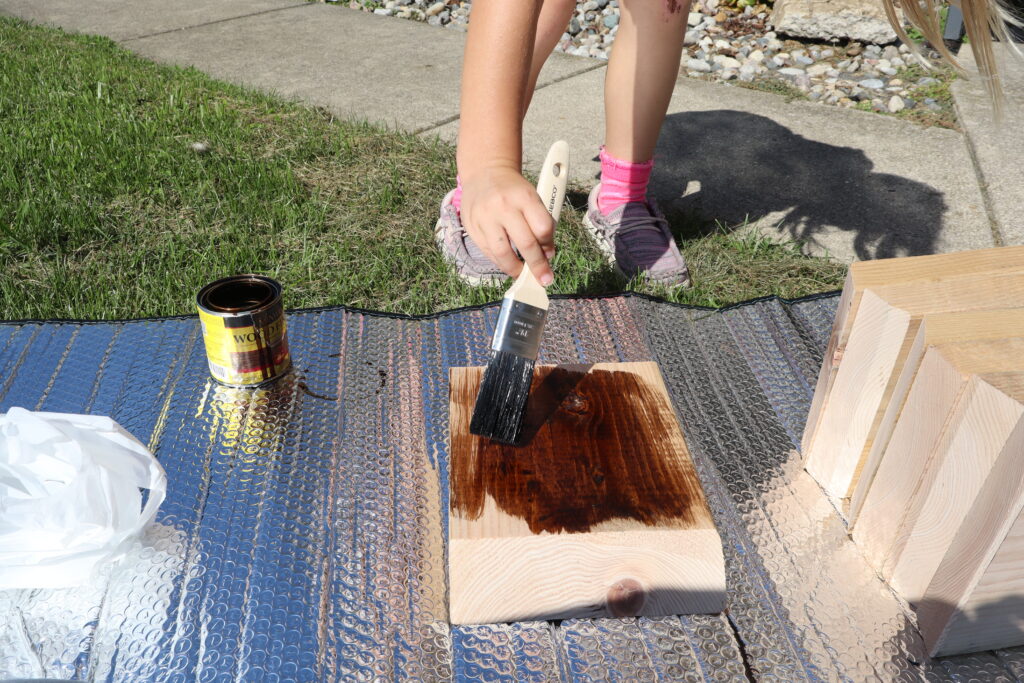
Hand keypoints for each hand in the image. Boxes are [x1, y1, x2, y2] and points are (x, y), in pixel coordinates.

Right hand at [459, 165, 555, 285]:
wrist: (485, 172)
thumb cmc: (514, 189)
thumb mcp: (532, 196)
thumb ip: (540, 222)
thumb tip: (546, 254)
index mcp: (524, 196)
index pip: (543, 228)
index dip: (549, 245)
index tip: (550, 255)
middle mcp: (503, 206)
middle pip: (525, 243)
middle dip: (537, 265)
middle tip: (544, 278)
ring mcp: (485, 217)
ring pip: (503, 253)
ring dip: (516, 269)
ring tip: (523, 274)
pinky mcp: (472, 227)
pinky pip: (488, 252)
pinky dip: (500, 262)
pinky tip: (508, 263)